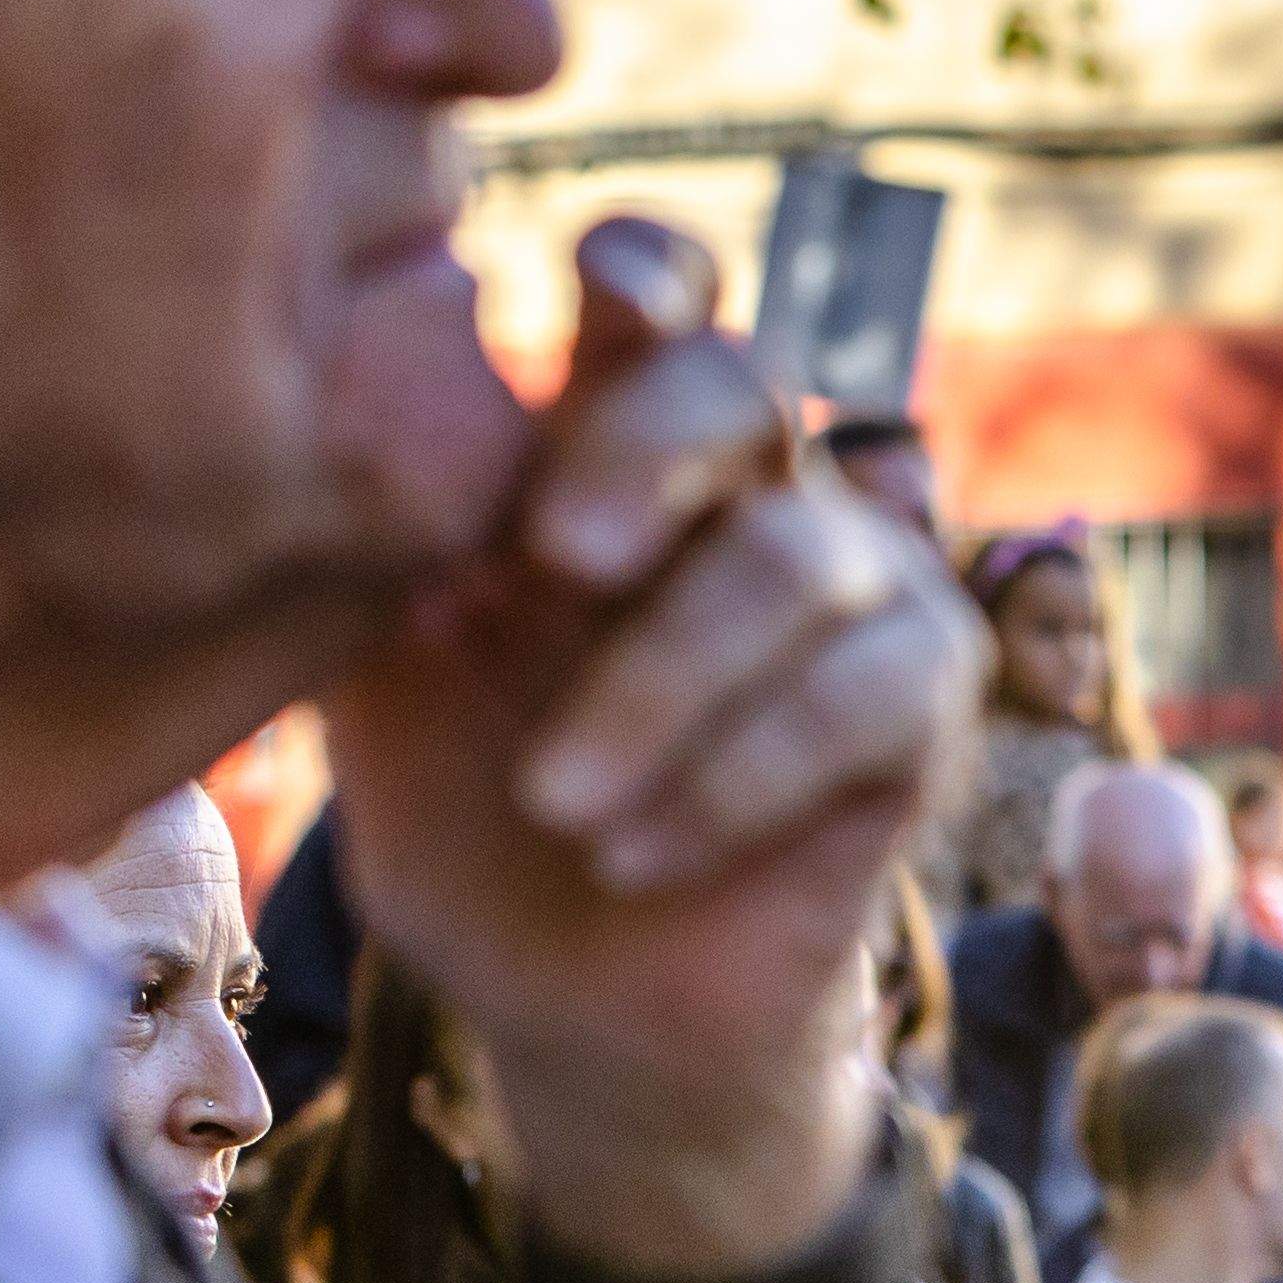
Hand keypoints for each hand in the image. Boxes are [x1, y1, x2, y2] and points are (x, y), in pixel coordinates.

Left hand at [324, 213, 979, 1282]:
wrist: (576, 1018)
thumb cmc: (474, 831)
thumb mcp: (384, 698)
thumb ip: (376, 571)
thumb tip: (361, 453)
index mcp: (612, 456)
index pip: (661, 307)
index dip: (650, 264)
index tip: (593, 279)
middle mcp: (748, 495)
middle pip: (745, 379)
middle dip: (645, 446)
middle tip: (555, 556)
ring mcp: (857, 595)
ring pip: (803, 555)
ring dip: (662, 684)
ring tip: (557, 804)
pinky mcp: (922, 715)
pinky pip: (865, 698)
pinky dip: (735, 778)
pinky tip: (634, 854)